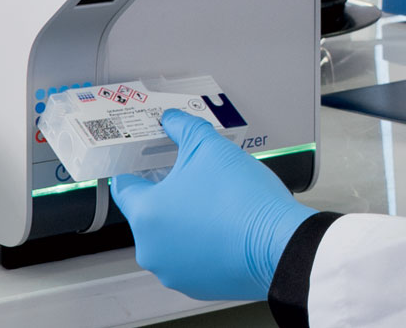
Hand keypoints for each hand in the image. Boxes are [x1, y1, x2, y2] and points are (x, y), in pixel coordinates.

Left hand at [111, 110, 316, 299]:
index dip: (136, 167)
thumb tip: (171, 120)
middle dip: (168, 192)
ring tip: (213, 201)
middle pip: (148, 212)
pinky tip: (222, 225)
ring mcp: (174, 272)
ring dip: (184, 219)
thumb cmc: (244, 202)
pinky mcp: (197, 286)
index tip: (144, 160)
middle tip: (192, 176)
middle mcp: (152, 249)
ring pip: (169, 236)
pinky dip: (201, 242)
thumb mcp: (210, 147)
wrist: (281, 245)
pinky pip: (190, 257)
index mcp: (146, 215)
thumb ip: (183, 127)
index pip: (124, 186)